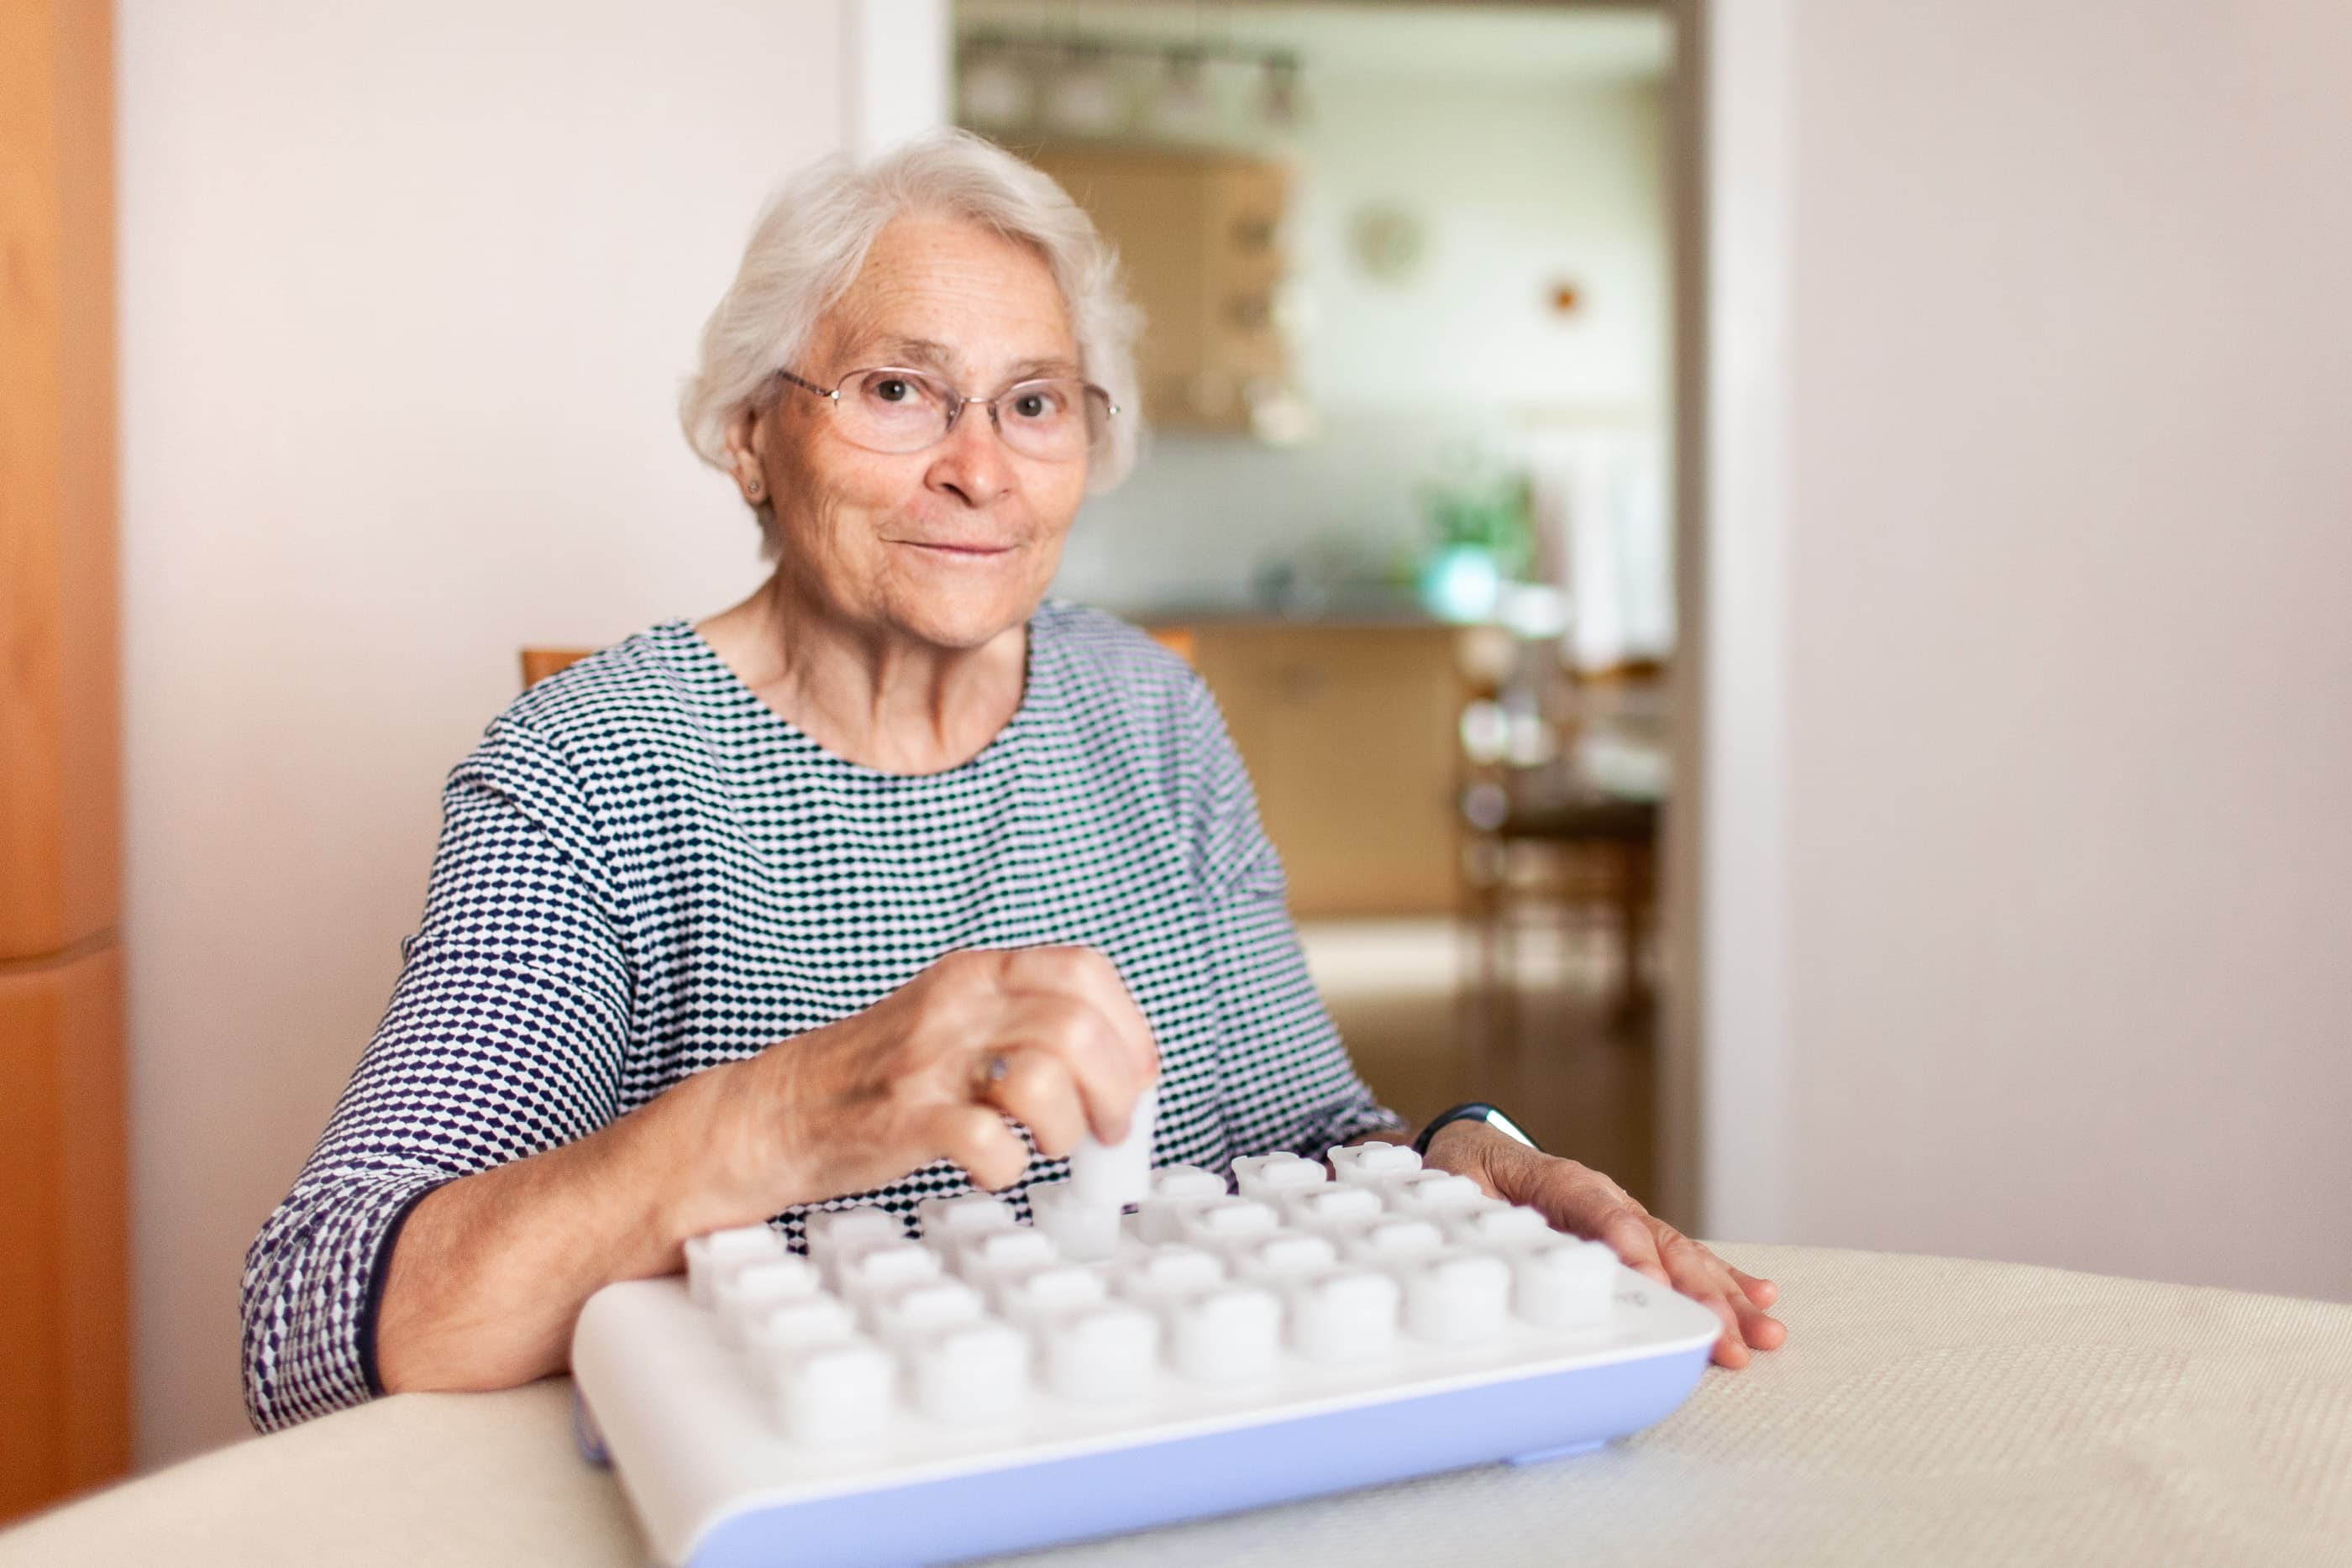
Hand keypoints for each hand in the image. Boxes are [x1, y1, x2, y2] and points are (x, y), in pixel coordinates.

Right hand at [700, 946, 1159, 1222]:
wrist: (779, 1110)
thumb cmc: (881, 1073)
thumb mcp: (957, 1020)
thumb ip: (1029, 1027)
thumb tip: (1125, 1071)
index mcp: (978, 973)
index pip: (1086, 972)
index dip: (1130, 1028)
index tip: (1137, 1076)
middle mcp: (957, 1005)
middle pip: (1078, 1028)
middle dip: (1117, 1090)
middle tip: (1109, 1129)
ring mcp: (928, 1062)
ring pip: (1044, 1078)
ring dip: (1068, 1128)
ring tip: (1049, 1146)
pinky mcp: (903, 1121)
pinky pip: (986, 1140)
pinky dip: (1008, 1165)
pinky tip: (995, 1167)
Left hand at [1423, 1121, 1785, 1368]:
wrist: (1476, 1152)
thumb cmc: (1469, 1172)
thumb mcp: (1457, 1184)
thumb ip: (1475, 1207)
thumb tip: (1493, 1232)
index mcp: (1560, 1181)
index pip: (1603, 1214)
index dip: (1630, 1247)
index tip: (1654, 1283)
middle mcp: (1605, 1198)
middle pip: (1660, 1243)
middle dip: (1698, 1291)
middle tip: (1727, 1335)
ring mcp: (1624, 1216)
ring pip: (1683, 1254)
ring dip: (1725, 1295)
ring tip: (1764, 1329)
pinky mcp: (1634, 1236)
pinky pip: (1682, 1256)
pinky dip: (1722, 1278)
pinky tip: (1759, 1298)